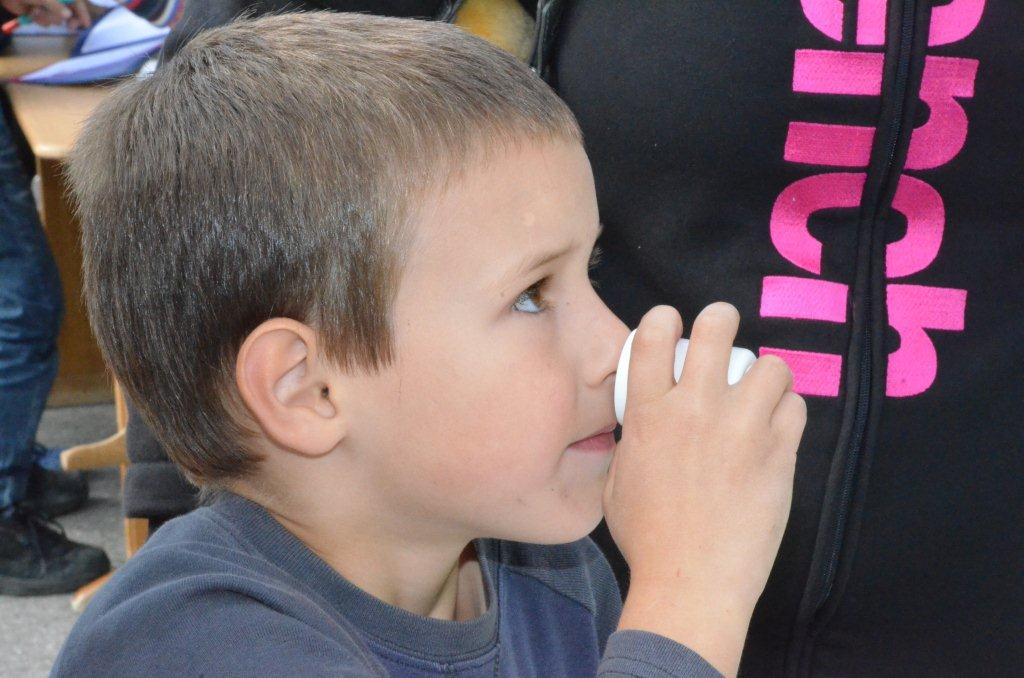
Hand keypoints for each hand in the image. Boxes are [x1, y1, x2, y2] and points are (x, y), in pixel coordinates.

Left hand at [1, 0, 90, 29]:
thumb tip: (68, 16)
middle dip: (68, 19)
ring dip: (48, 18)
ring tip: (37, 11)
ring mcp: (46, 6)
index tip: (86, 24)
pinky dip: (39, 20)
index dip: (82, 12)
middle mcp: (55, 0)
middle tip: (70, 27)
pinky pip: (45, 22)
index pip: (75, 1)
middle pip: (69, 12)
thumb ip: (56, 6)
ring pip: (56, 19)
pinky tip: (31, 13)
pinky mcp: (37, 13)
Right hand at [604, 303, 805, 675]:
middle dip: (720, 319)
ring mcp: (743, 429)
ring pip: (770, 364)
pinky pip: (796, 406)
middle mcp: (696, 409)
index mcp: (649, 413)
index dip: (664, 319)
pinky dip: (786, 410)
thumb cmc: (647, 538)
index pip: (654, 334)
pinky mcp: (780, 453)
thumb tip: (646, 418)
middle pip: (717, 327)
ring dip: (763, 374)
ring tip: (757, 392)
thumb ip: (634, 439)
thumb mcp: (620, 480)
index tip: (672, 326)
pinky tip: (775, 426)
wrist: (691, 582)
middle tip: (721, 332)